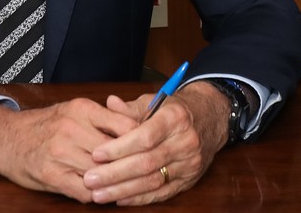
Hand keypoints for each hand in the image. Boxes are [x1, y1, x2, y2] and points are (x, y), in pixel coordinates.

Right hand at [0, 98, 138, 202]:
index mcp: (81, 108)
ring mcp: (61, 152)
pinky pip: (86, 192)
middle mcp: (72, 128)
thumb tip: (141, 127)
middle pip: (118, 154)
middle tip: (142, 173)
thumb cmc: (44, 126)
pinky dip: (96, 195)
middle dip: (130, 166)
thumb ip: (104, 118)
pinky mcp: (52, 174)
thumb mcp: (73, 111)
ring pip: (104, 175)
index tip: (149, 149)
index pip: (127, 126)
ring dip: (113, 183)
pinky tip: (97, 190)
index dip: (142, 141)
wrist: (5, 138)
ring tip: (121, 185)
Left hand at [83, 82, 228, 204]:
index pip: (145, 137)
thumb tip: (109, 103)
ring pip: (153, 181)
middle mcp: (185, 142)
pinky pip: (162, 193)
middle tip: (90, 179)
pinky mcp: (189, 180)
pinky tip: (120, 199)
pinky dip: (140, 198)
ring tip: (98, 194)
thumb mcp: (154, 101)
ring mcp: (189, 164)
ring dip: (123, 190)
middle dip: (115, 174)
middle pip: (147, 162)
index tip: (96, 154)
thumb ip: (130, 107)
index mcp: (175, 118)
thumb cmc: (174, 109)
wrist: (209, 119)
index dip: (119, 148)